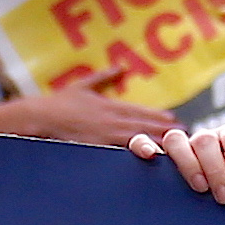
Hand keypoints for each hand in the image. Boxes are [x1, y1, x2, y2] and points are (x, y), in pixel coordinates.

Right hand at [21, 86, 182, 147]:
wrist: (40, 116)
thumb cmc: (58, 103)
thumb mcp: (82, 86)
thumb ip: (103, 77)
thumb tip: (120, 67)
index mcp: (109, 105)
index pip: (139, 111)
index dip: (157, 116)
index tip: (174, 119)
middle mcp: (110, 118)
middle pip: (143, 125)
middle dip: (164, 130)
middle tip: (184, 135)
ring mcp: (104, 133)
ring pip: (136, 138)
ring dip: (156, 141)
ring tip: (174, 147)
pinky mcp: (97, 146)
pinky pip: (120, 152)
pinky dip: (135, 153)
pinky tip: (148, 158)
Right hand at [129, 127, 224, 204]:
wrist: (216, 210)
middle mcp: (203, 140)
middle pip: (205, 140)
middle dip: (215, 169)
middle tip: (222, 197)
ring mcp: (177, 147)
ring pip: (175, 139)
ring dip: (187, 163)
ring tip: (198, 188)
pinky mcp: (153, 156)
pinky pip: (140, 141)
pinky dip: (142, 145)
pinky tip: (149, 156)